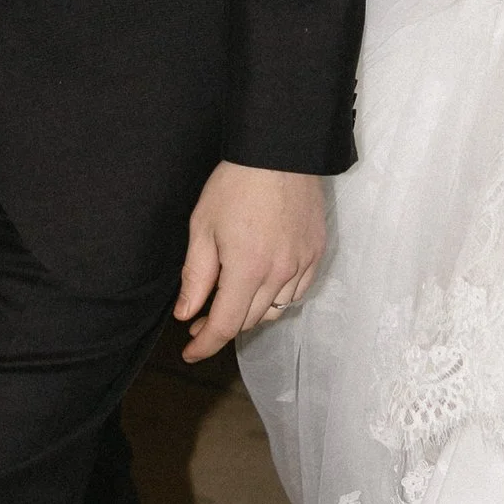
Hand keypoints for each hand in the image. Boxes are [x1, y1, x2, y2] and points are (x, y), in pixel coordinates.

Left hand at [174, 160, 325, 360]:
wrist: (280, 150)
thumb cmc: (236, 183)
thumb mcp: (202, 227)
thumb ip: (195, 276)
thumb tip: (187, 314)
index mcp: (248, 269)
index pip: (225, 325)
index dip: (205, 345)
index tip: (189, 352)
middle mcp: (280, 274)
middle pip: (250, 320)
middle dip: (222, 325)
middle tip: (199, 317)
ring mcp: (303, 264)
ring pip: (275, 310)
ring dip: (250, 312)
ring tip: (230, 299)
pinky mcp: (316, 253)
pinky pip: (297, 292)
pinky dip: (277, 297)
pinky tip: (262, 285)